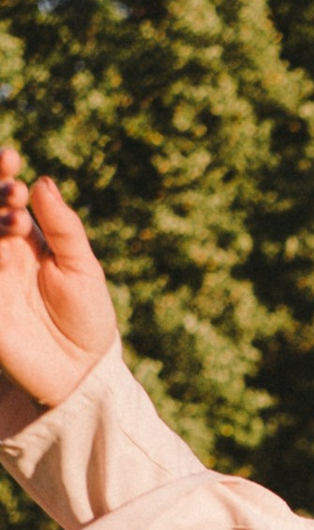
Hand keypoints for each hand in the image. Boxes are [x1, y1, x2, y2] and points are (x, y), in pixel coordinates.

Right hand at [0, 150, 119, 431]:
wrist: (83, 373)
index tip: (10, 156)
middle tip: (13, 190)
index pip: (3, 195)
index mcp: (23, 237)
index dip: (0, 173)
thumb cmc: (88, 318)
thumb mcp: (82, 268)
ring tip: (16, 220)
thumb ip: (63, 227)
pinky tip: (1, 251)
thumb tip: (43, 181)